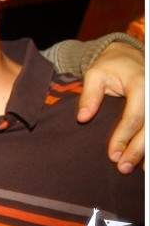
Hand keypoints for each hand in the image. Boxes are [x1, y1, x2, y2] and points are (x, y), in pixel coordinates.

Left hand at [77, 42, 144, 173]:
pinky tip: (145, 161)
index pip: (133, 117)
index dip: (123, 137)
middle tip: (122, 167)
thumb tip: (82, 118)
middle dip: (136, 150)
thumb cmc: (110, 65)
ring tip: (136, 169)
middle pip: (148, 128)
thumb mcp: (94, 74)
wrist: (128, 55)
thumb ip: (89, 95)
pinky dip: (149, 144)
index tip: (112, 155)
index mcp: (141, 86)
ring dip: (146, 151)